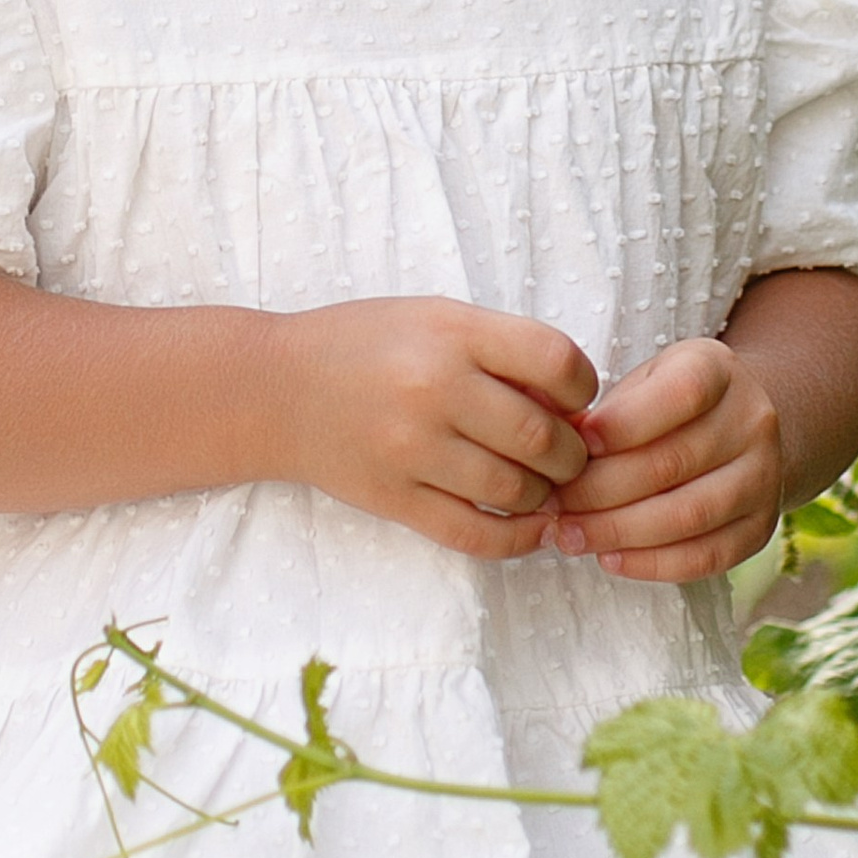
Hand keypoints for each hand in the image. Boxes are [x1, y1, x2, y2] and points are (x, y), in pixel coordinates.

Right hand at [281, 299, 597, 559]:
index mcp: (452, 333)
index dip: (583, 387)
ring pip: (516, 491)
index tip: (574, 399)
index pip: (556, 361)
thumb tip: (573, 405)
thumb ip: (500, 349)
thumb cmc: (364, 345)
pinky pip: (476, 535)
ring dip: (544, 494)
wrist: (274, 389)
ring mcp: (412, 449)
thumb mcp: (434, 319)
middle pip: (544, 437)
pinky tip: (529, 527)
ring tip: (538, 483)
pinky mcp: (395, 499)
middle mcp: (434, 389)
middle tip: (565, 453)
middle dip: (571, 453)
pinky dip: (517, 539)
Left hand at [546, 339, 785, 583]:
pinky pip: (707, 557)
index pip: (680, 395)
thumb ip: (605, 407)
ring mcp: (764, 478)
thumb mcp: (643, 380)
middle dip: (600, 490)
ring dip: (618, 532)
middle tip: (553, 504)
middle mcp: (752, 422)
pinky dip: (652, 564)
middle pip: (673, 463)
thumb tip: (554, 444)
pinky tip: (609, 557)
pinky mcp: (760, 528)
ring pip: (688, 516)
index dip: (622, 424)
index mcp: (718, 370)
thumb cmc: (669, 403)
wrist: (741, 427)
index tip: (573, 445)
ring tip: (570, 535)